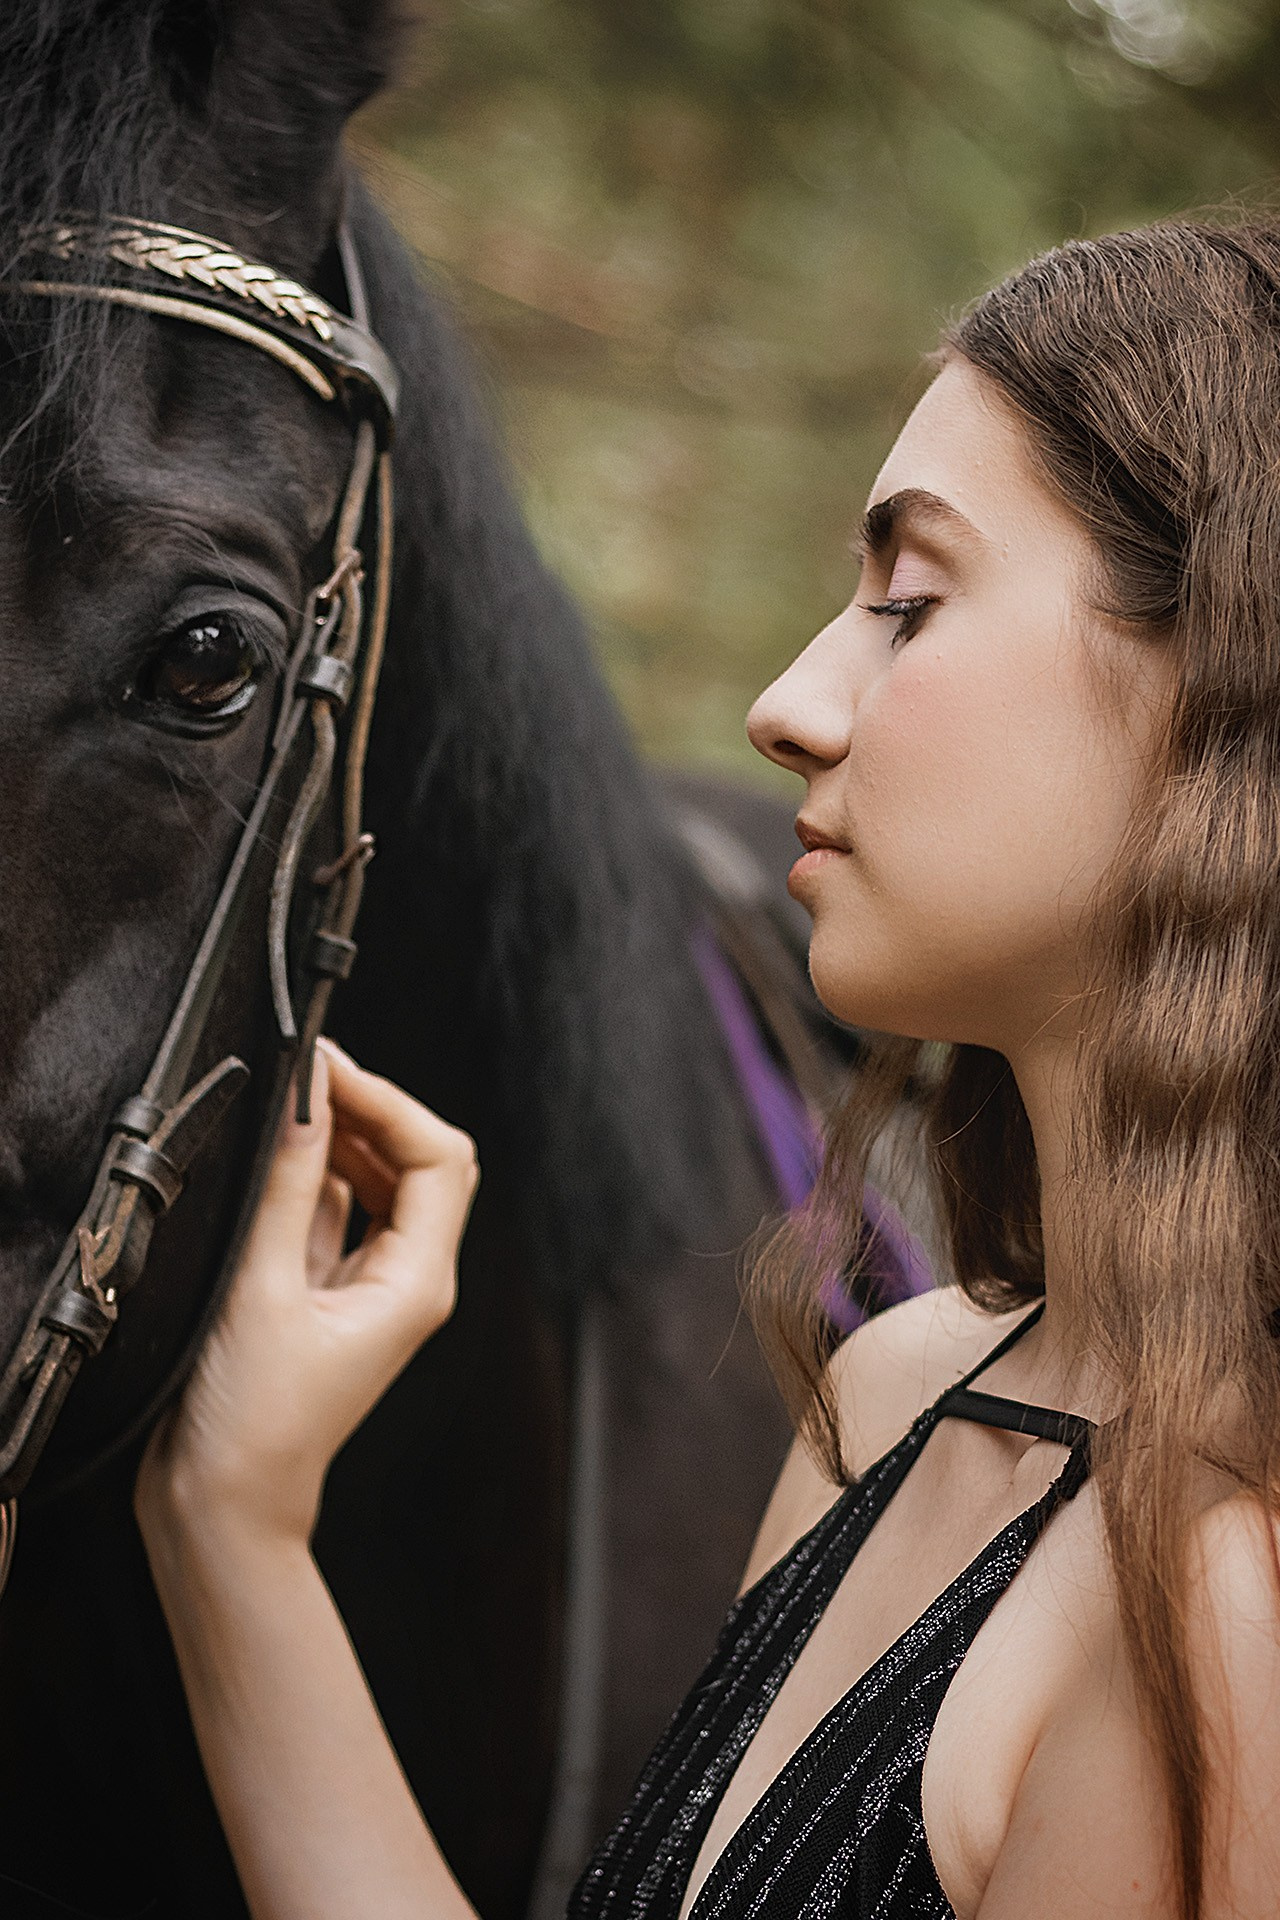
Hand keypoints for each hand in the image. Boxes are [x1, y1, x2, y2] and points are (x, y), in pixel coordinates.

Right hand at [136, 1040, 476, 1549]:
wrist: (223, 1510)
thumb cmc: (250, 1422)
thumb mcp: (261, 1288)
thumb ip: (287, 1186)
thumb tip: (306, 1097)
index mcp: (419, 1282)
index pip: (439, 1158)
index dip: (390, 1102)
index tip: (327, 1069)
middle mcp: (408, 1280)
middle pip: (419, 1162)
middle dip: (371, 1109)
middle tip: (306, 1072)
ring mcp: (369, 1288)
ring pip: (378, 1183)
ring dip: (341, 1136)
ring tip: (287, 1100)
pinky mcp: (325, 1294)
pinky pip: (335, 1213)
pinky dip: (313, 1175)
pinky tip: (274, 1153)